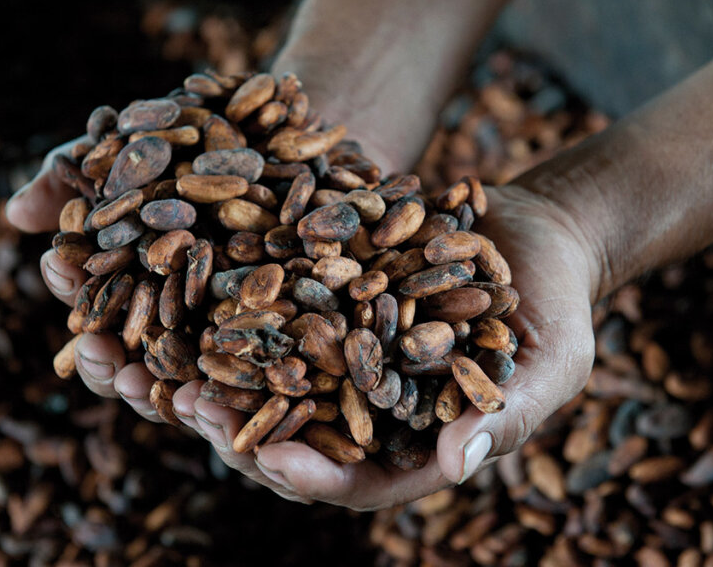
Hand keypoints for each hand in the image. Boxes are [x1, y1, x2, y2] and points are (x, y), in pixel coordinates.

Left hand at [6, 135, 600, 509]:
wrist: (536, 233)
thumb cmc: (556, 310)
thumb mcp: (548, 365)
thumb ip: (506, 414)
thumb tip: (458, 465)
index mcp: (407, 443)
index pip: (349, 478)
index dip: (309, 474)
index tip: (270, 459)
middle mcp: (357, 406)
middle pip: (285, 432)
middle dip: (233, 427)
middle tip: (185, 406)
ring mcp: (332, 351)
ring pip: (259, 372)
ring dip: (207, 365)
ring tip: (157, 352)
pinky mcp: (319, 297)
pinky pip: (264, 304)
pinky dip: (223, 298)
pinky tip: (179, 274)